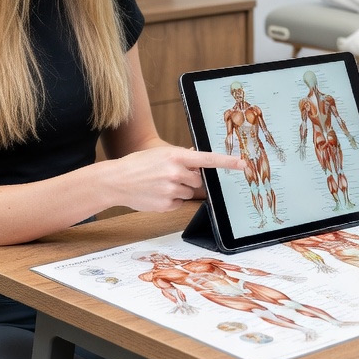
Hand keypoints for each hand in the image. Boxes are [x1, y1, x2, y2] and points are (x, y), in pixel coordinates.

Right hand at [107, 147, 243, 212]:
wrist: (116, 181)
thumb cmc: (138, 165)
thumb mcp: (160, 153)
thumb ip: (181, 156)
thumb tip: (198, 156)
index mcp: (176, 156)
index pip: (208, 159)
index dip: (227, 162)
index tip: (243, 164)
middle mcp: (176, 173)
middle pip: (198, 180)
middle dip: (190, 179)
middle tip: (171, 176)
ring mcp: (171, 190)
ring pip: (189, 193)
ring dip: (180, 190)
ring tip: (160, 184)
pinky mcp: (167, 205)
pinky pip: (179, 203)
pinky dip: (172, 200)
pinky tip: (157, 194)